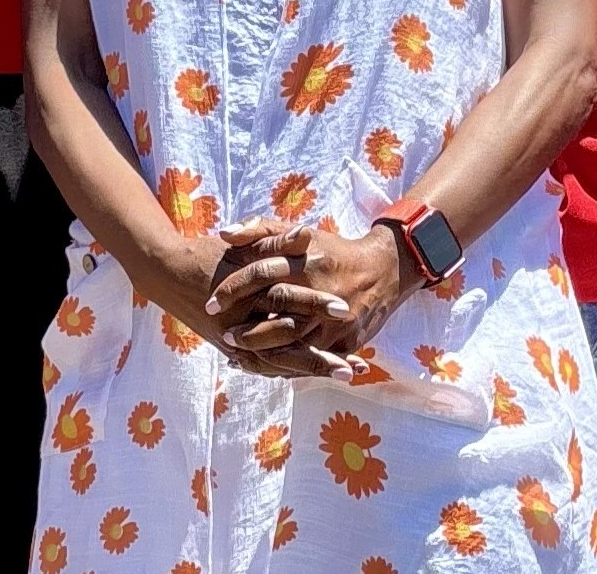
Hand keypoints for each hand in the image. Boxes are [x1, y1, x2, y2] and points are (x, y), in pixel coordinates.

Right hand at [130, 231, 352, 380]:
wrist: (168, 273)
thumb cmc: (209, 254)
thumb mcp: (244, 245)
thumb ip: (277, 240)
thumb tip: (307, 234)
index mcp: (246, 293)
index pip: (287, 302)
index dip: (317, 307)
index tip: (347, 310)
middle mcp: (241, 324)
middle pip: (287, 343)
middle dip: (321, 354)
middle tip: (353, 365)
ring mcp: (237, 342)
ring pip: (280, 362)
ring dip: (314, 368)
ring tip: (347, 374)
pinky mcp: (235, 350)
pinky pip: (268, 366)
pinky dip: (295, 369)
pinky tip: (320, 374)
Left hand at [209, 218, 413, 375]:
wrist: (385, 270)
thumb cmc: (333, 250)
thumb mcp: (298, 233)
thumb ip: (260, 230)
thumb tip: (225, 233)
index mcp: (306, 262)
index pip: (261, 275)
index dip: (233, 290)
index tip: (211, 303)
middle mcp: (321, 293)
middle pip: (276, 318)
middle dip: (246, 332)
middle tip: (225, 337)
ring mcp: (336, 322)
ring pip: (293, 346)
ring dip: (263, 356)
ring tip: (239, 357)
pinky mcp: (347, 342)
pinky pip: (313, 361)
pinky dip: (288, 367)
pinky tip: (267, 367)